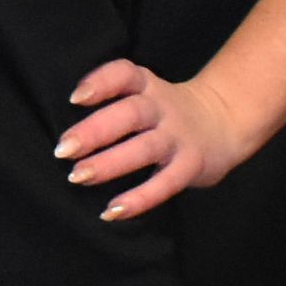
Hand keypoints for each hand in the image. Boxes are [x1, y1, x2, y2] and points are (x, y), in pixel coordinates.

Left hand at [56, 61, 245, 220]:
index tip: (75, 98)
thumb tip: (66, 132)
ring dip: (110, 163)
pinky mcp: (190, 165)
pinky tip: (112, 211)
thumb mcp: (146, 93)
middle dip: (95, 131)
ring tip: (79, 176)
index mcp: (148, 86)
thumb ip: (114, 102)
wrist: (223, 123)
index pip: (126, 74)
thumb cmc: (166, 113)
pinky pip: (164, 184)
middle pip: (130, 113)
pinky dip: (139, 199)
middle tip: (63, 149)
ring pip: (144, 148)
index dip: (101, 82)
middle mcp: (163, 108)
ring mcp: (178, 137)